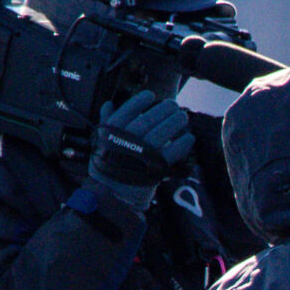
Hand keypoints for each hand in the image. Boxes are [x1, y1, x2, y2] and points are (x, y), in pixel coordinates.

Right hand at [90, 88, 193, 205]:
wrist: (111, 194)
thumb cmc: (106, 166)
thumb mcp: (100, 141)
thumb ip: (106, 121)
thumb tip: (109, 103)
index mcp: (113, 132)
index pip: (128, 110)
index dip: (141, 101)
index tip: (151, 96)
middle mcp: (127, 141)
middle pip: (149, 120)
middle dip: (164, 110)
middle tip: (174, 105)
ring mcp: (142, 154)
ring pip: (162, 133)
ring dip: (175, 123)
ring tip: (183, 117)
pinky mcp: (155, 168)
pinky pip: (172, 153)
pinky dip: (182, 144)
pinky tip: (189, 137)